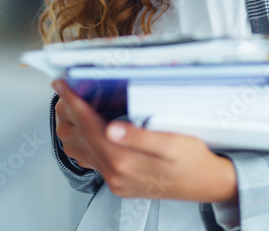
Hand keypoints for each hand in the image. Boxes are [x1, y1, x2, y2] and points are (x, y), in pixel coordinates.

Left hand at [51, 79, 237, 203]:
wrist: (206, 184)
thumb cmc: (194, 160)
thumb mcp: (172, 143)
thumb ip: (140, 137)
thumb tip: (112, 128)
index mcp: (125, 161)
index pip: (90, 125)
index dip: (74, 102)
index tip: (62, 85)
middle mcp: (115, 174)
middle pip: (82, 137)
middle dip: (70, 110)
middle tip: (64, 89)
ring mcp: (116, 181)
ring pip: (83, 151)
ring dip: (74, 127)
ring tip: (72, 106)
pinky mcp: (120, 183)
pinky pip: (93, 162)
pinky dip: (84, 143)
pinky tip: (86, 133)